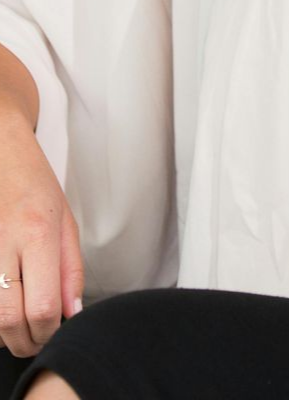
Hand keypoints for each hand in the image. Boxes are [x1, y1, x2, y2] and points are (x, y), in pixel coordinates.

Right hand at [0, 114, 83, 356]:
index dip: (50, 331)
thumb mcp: (66, 224)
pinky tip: (5, 308)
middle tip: (39, 338)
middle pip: (10, 320)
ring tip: (23, 324)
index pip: (42, 306)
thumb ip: (71, 271)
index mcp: (37, 233)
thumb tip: (72, 314)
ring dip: (7, 334)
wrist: (2, 155)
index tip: (57, 330)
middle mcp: (4, 244)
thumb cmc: (37, 188)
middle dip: (27, 342)